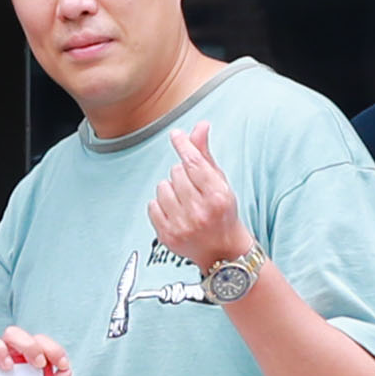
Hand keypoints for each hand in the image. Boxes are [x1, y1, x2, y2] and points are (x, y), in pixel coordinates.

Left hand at [142, 125, 249, 272]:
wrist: (222, 250)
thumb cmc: (222, 212)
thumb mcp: (220, 182)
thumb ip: (205, 154)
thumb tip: (200, 125)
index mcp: (217, 196)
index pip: (194, 163)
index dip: (183, 146)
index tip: (175, 135)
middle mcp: (200, 211)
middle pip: (176, 172)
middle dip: (182, 175)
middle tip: (194, 189)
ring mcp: (183, 225)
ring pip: (162, 187)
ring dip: (170, 189)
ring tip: (184, 201)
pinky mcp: (168, 236)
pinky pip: (152, 205)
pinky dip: (160, 205)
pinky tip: (175, 212)